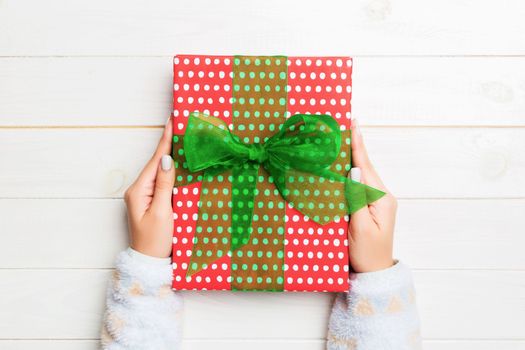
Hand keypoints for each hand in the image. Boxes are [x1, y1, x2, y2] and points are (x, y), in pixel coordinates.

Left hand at [124, 117, 175, 257]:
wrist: (149, 263)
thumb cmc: (155, 241)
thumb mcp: (162, 212)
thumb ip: (165, 185)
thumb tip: (168, 160)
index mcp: (139, 190)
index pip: (156, 161)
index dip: (166, 141)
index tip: (172, 122)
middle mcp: (139, 190)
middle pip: (157, 163)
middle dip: (169, 144)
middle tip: (180, 125)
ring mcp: (145, 196)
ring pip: (161, 171)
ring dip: (171, 156)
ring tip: (182, 139)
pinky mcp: (153, 201)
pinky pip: (163, 181)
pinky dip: (172, 171)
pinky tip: (180, 163)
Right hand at [347, 119, 396, 272]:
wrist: (374, 273)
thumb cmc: (366, 253)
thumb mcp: (359, 227)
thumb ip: (356, 198)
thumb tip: (353, 171)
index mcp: (381, 199)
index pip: (366, 167)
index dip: (358, 145)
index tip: (353, 124)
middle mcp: (381, 196)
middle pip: (365, 166)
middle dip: (354, 145)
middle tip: (345, 124)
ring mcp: (377, 201)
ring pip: (361, 174)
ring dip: (352, 157)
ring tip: (343, 138)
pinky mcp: (369, 206)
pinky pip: (359, 184)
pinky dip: (350, 171)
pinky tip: (344, 164)